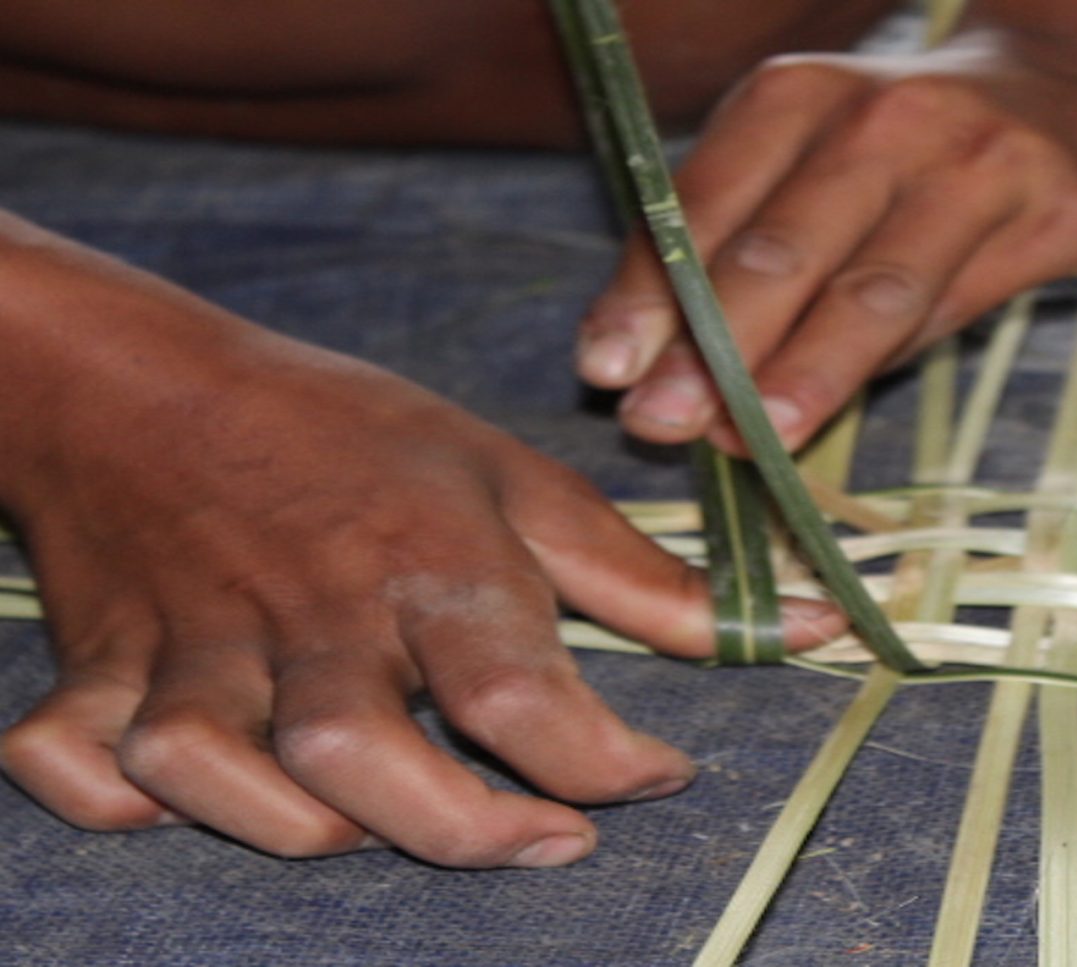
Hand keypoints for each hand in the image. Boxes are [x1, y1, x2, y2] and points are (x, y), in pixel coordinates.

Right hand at [0, 231, 842, 865]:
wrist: (147, 385)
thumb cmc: (351, 437)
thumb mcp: (514, 482)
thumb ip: (643, 580)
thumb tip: (797, 629)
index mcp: (426, 559)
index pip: (519, 693)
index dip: (605, 765)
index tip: (659, 778)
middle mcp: (312, 609)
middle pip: (361, 756)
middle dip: (458, 831)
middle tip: (546, 840)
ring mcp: (192, 641)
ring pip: (213, 769)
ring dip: (296, 825)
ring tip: (382, 815)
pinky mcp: (97, 666)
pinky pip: (75, 761)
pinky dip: (113, 799)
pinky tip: (187, 796)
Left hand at [572, 38, 1076, 451]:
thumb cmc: (920, 151)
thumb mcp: (820, 167)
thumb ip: (746, 253)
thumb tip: (657, 376)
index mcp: (798, 95)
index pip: (703, 202)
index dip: (648, 292)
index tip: (603, 369)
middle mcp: (881, 116)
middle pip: (780, 245)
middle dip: (711, 346)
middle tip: (657, 422)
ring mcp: (972, 159)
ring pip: (871, 288)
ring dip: (800, 374)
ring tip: (745, 440)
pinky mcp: (1050, 205)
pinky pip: (955, 303)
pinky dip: (888, 364)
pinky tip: (838, 412)